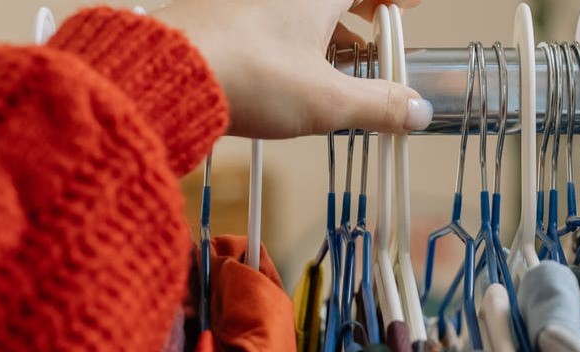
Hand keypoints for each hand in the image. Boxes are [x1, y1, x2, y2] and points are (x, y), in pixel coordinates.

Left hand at [154, 0, 431, 138]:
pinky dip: (297, 34)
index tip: (411, 4)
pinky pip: (274, 15)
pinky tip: (299, 67)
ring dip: (331, 25)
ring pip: (303, 5)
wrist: (164, 75)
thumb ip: (377, 106)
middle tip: (381, 23)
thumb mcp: (327, 100)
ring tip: (347, 56)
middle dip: (364, 5)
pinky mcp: (225, 15)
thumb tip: (415, 112)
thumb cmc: (247, 75)